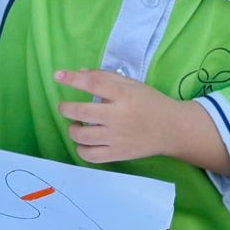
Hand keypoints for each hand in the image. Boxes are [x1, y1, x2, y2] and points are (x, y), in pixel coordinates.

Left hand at [54, 69, 186, 163]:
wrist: (172, 129)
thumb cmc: (149, 103)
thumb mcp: (131, 84)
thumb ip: (105, 77)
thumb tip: (78, 73)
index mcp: (124, 95)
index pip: (94, 84)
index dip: (72, 79)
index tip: (58, 75)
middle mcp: (119, 116)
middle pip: (81, 112)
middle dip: (66, 108)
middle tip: (65, 107)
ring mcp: (117, 138)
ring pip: (81, 136)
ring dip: (72, 129)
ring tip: (77, 125)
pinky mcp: (118, 154)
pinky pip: (90, 156)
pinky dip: (81, 149)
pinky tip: (84, 142)